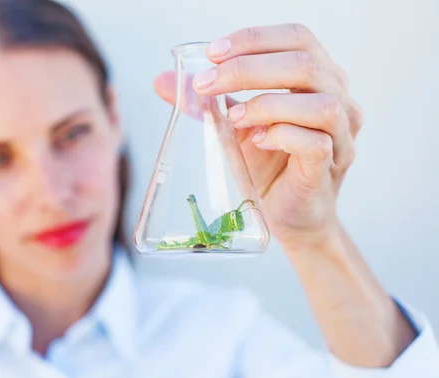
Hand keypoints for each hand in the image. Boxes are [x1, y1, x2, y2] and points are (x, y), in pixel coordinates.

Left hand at [154, 23, 363, 248]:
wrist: (286, 214)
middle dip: (248, 69)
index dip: (255, 39)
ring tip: (234, 119)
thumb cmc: (267, 165)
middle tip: (208, 84)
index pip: (296, 38)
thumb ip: (204, 102)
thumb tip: (162, 81)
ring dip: (267, 104)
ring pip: (318, 103)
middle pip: (304, 63)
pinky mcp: (330, 167)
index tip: (213, 53)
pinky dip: (282, 136)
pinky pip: (315, 143)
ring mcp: (340, 135)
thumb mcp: (232, 127)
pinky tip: (258, 141)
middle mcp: (337, 99)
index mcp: (317, 78)